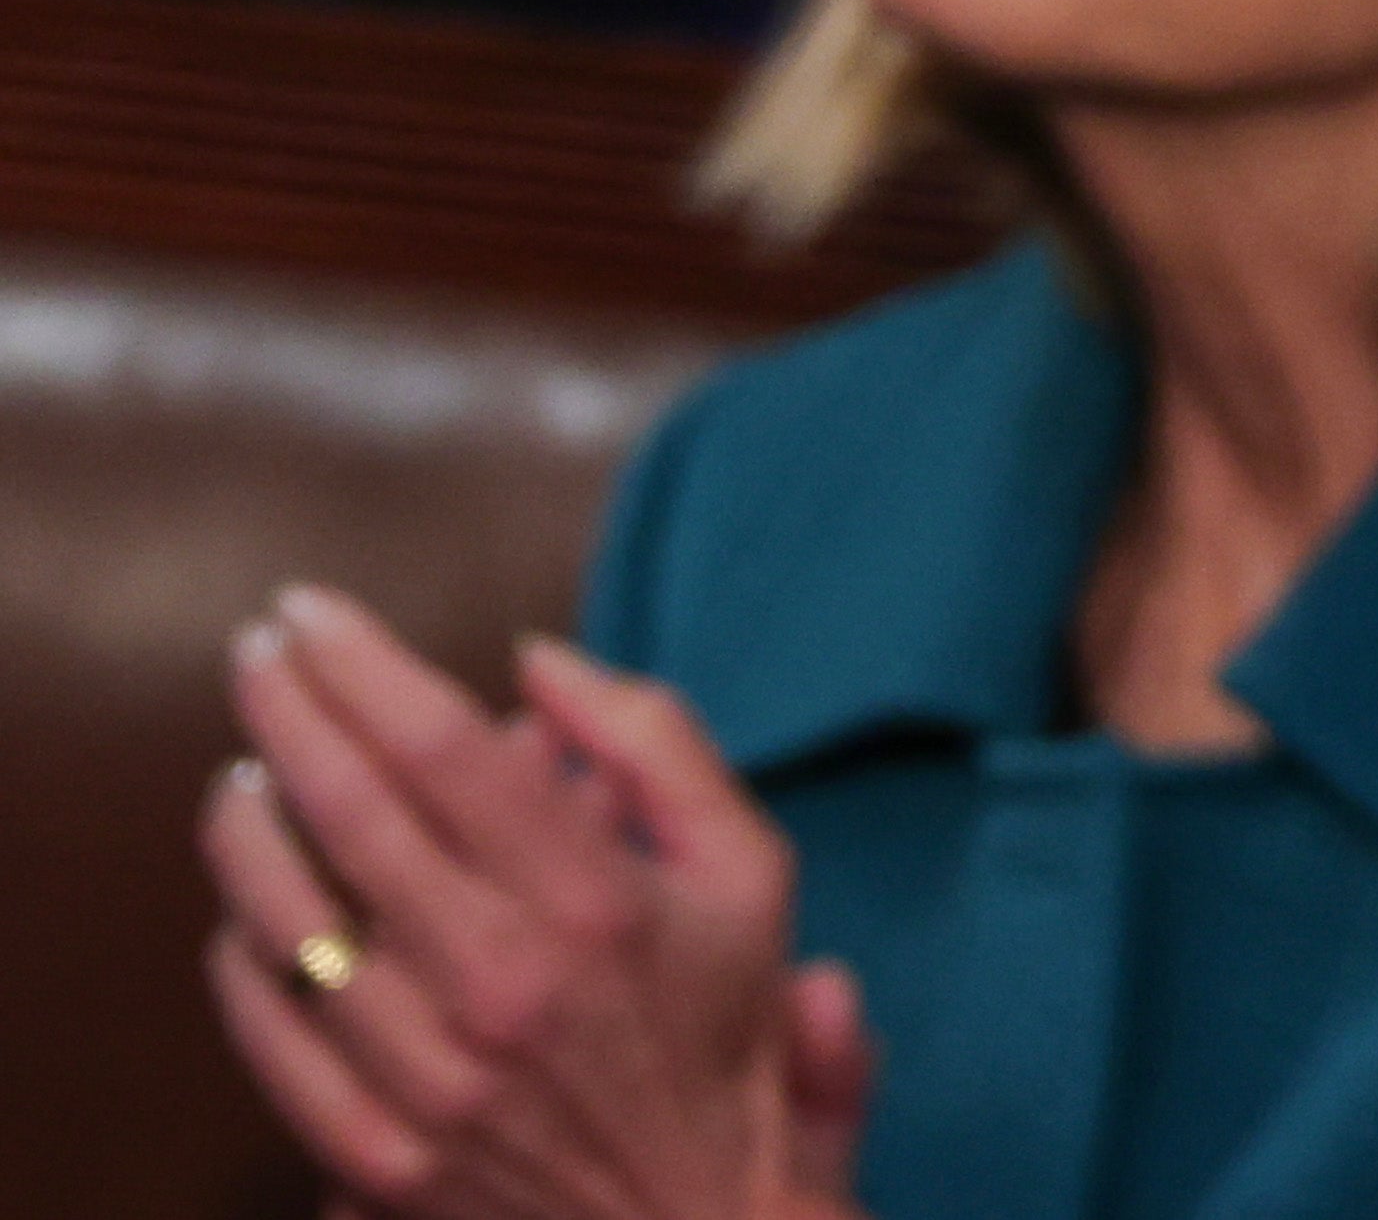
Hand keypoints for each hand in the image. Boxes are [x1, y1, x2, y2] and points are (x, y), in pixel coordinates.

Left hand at [202, 589, 860, 1219]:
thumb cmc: (723, 1033)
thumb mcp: (751, 870)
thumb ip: (659, 745)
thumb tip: (538, 663)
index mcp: (597, 906)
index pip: (446, 752)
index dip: (364, 666)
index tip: (311, 610)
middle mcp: (499, 984)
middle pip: (352, 814)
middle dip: (289, 712)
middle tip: (254, 648)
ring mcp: (426, 1074)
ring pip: (290, 920)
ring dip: (249, 825)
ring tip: (243, 771)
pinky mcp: (373, 1149)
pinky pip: (272, 1032)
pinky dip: (245, 955)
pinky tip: (247, 910)